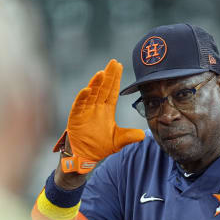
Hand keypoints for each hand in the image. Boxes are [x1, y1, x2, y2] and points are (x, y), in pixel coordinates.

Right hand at [53, 59, 144, 173]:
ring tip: (101, 73)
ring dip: (96, 84)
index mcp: (106, 109)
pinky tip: (87, 89)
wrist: (85, 157)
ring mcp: (85, 112)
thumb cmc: (100, 146)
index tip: (119, 66)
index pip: (112, 91)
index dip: (116, 79)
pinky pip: (79, 106)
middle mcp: (96, 107)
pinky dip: (82, 98)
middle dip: (108, 75)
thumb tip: (143, 135)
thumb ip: (129, 137)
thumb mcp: (118, 141)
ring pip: (91, 94)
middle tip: (113, 62)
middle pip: (103, 88)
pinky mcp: (75, 118)